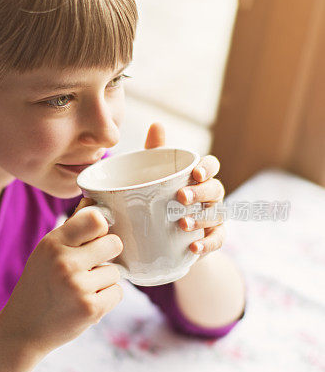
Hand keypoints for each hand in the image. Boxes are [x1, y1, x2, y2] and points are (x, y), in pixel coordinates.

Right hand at [0, 200, 123, 355]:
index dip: (101, 227)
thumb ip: (71, 230)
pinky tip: (86, 303)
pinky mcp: (91, 308)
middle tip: (91, 266)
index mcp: (52, 243)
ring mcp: (78, 286)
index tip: (96, 236)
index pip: (95, 219)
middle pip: (114, 243)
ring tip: (81, 290)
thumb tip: (95, 203)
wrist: (22, 330)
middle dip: (108, 254)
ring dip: (105, 280)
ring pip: (116, 271)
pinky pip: (118, 292)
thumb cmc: (38, 286)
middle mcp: (65, 262)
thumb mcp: (45, 253)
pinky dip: (107, 298)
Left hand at [144, 122, 225, 258]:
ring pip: (217, 214)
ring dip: (202, 218)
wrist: (161, 235)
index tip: (195, 173)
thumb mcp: (154, 174)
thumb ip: (156, 151)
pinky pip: (217, 240)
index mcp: (200, 176)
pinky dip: (208, 244)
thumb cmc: (160, 195)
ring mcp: (214, 217)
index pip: (212, 165)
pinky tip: (194, 247)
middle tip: (181, 198)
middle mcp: (211, 195)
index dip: (207, 167)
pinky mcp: (213, 238)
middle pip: (216, 189)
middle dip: (201, 192)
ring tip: (182, 224)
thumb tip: (157, 124)